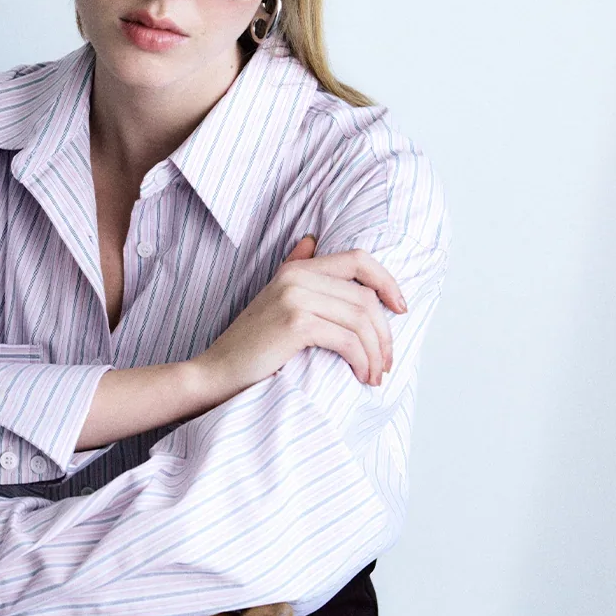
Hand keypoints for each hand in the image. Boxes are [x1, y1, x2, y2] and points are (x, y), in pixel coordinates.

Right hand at [190, 236, 406, 399]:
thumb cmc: (249, 346)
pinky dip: (361, 360)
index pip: (358, 259)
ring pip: (361, 319)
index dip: (387, 281)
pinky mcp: (296, 323)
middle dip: (384, 333)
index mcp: (296, 268)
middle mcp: (296, 276)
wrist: (215, 374)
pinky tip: (361, 376)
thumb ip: (294, 268)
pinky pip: (347, 339)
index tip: (400, 309)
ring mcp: (295, 297)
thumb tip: (312, 239)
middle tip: (386, 362)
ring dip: (376, 351)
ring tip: (375, 375)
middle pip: (365, 297)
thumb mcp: (273, 300)